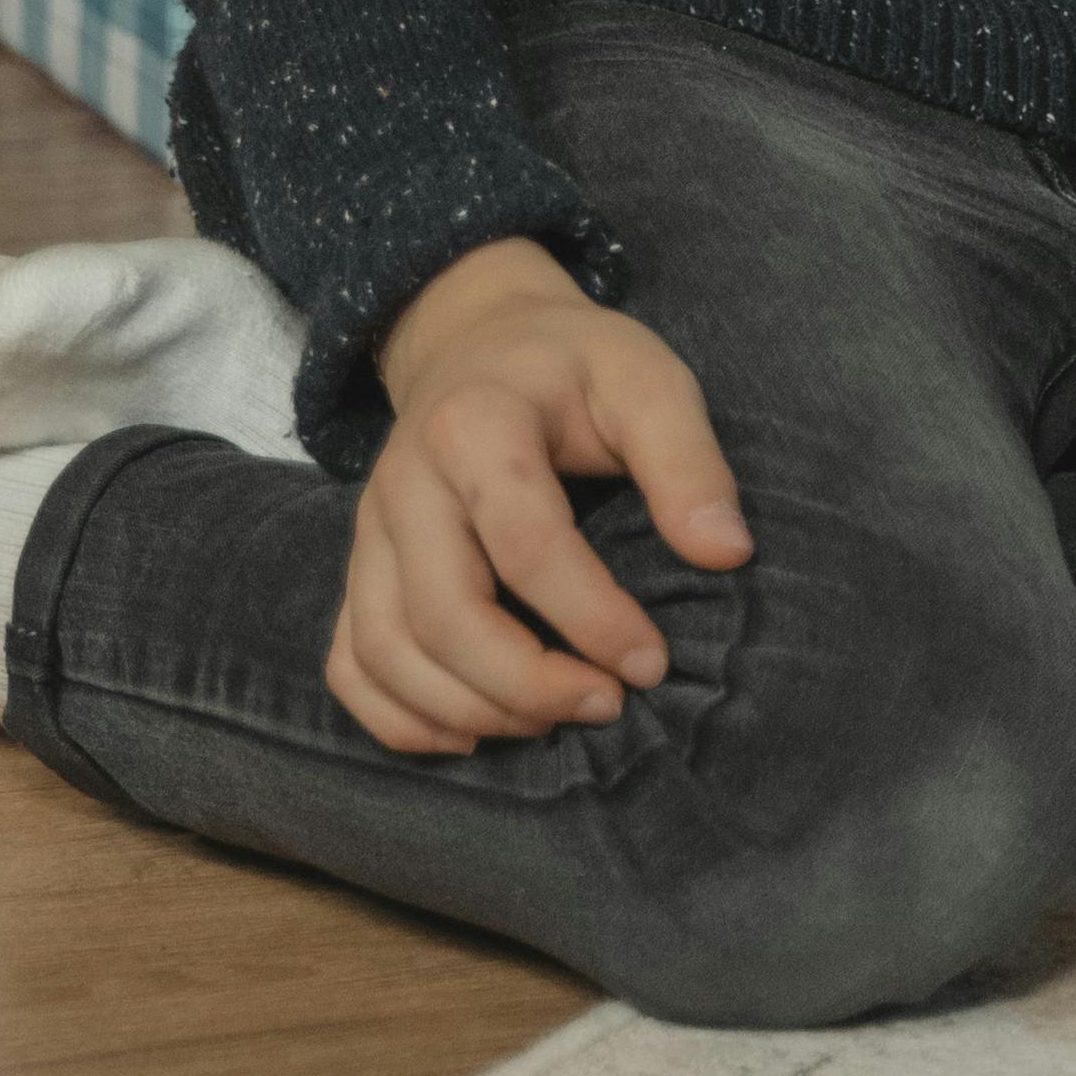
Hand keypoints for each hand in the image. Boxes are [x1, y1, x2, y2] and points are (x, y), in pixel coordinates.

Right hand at [330, 233, 754, 755]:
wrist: (481, 341)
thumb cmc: (575, 367)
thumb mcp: (646, 380)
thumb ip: (687, 460)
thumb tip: (727, 553)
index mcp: (476, 425)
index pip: (526, 545)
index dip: (592, 618)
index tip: (651, 662)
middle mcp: (403, 483)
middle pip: (442, 613)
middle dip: (526, 682)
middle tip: (605, 704)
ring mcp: (369, 532)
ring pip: (385, 651)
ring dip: (468, 709)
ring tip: (551, 722)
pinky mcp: (358, 569)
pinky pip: (349, 663)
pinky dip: (397, 717)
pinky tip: (471, 734)